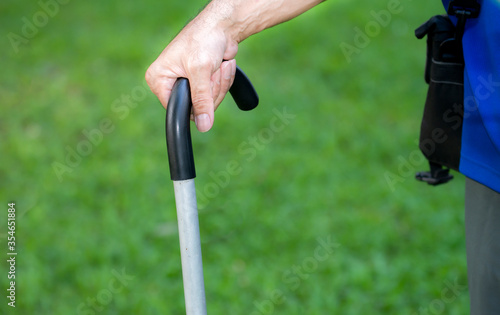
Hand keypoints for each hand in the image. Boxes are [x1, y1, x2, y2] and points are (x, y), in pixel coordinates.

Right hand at [145, 13, 237, 131]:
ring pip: (209, 103)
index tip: (206, 85)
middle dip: (211, 89)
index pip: (176, 109)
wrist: (222, 26)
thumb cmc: (204, 39)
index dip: (195, 104)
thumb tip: (203, 126)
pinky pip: (216, 95)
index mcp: (159, 79)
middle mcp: (170, 84)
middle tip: (212, 68)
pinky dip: (224, 81)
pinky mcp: (202, 83)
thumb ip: (201, 100)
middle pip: (196, 108)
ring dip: (219, 83)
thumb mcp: (200, 71)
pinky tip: (223, 65)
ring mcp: (187, 85)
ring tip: (218, 64)